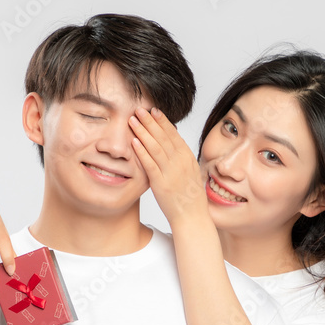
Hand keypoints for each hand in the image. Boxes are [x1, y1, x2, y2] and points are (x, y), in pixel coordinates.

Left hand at [129, 107, 208, 225]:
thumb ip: (180, 159)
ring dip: (143, 132)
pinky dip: (141, 152)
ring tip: (133, 120)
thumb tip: (171, 145)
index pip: (174, 134)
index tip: (154, 110)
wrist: (192, 216)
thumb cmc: (189, 196)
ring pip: (155, 147)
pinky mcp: (161, 183)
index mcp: (187, 157)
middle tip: (139, 108)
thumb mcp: (189, 172)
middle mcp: (180, 162)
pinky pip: (150, 164)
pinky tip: (134, 142)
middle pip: (163, 137)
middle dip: (150, 121)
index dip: (163, 121)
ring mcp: (171, 172)